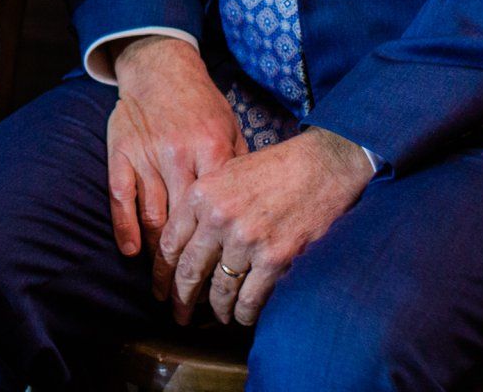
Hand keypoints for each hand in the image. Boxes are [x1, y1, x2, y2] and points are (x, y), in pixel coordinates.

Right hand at [107, 37, 245, 276]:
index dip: (219, 249)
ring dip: (157, 256)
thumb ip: (240, 167)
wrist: (160, 67)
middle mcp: (179, 155)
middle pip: (184, 223)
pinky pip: (121, 196)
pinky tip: (132, 252)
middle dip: (185, 267)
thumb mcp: (231, 128)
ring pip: (152, 215)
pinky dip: (125, 227)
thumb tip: (256, 210)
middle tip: (187, 300)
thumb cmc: (201, 103)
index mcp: (212, 149)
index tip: (222, 280)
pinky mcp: (122, 152)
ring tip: (162, 287)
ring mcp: (147, 154)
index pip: (217, 212)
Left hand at [169, 127, 374, 327]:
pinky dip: (244, 313)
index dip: (162, 274)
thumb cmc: (276, 168)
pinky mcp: (275, 258)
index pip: (171, 244)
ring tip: (217, 316)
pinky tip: (243, 315)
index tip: (161, 289)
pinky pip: (250, 298)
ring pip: (220, 290)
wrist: (322, 166)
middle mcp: (219, 218)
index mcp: (202, 194)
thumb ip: (204, 202)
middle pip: (190, 271)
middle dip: (182, 299)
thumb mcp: (227, 171)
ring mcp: (247, 240)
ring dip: (217, 309)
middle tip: (180, 314)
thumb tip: (187, 239)